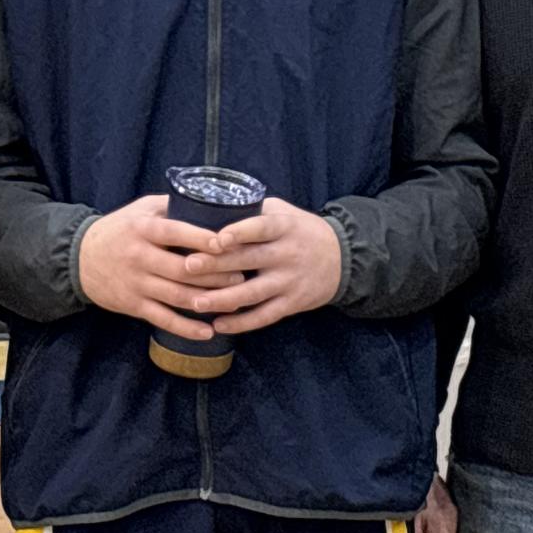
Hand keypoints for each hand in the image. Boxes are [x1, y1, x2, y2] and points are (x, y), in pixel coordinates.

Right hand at [78, 195, 243, 341]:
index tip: (226, 242)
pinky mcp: (134, 305)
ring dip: (207, 300)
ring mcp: (137, 284)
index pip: (175, 233)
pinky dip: (186, 328)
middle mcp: (140, 257)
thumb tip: (209, 200)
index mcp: (143, 230)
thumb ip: (171, 206)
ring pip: (176, 296)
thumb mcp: (140, 210)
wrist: (80, 258)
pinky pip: (163, 319)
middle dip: (214, 274)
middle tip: (241, 275)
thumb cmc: (119, 229)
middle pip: (182, 269)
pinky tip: (208, 332)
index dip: (201, 238)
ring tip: (234, 300)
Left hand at [179, 197, 342, 332]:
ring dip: (223, 299)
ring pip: (253, 293)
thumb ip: (255, 212)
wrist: (344, 258)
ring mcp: (290, 281)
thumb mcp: (285, 213)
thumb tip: (212, 207)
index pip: (261, 228)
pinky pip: (264, 316)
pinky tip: (218, 324)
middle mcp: (287, 254)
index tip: (215, 238)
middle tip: (187, 267)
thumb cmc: (302, 231)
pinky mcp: (292, 303)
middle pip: (249, 260)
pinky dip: (242, 322)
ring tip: (196, 302)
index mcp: (285, 227)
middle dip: (217, 265)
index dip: (239, 232)